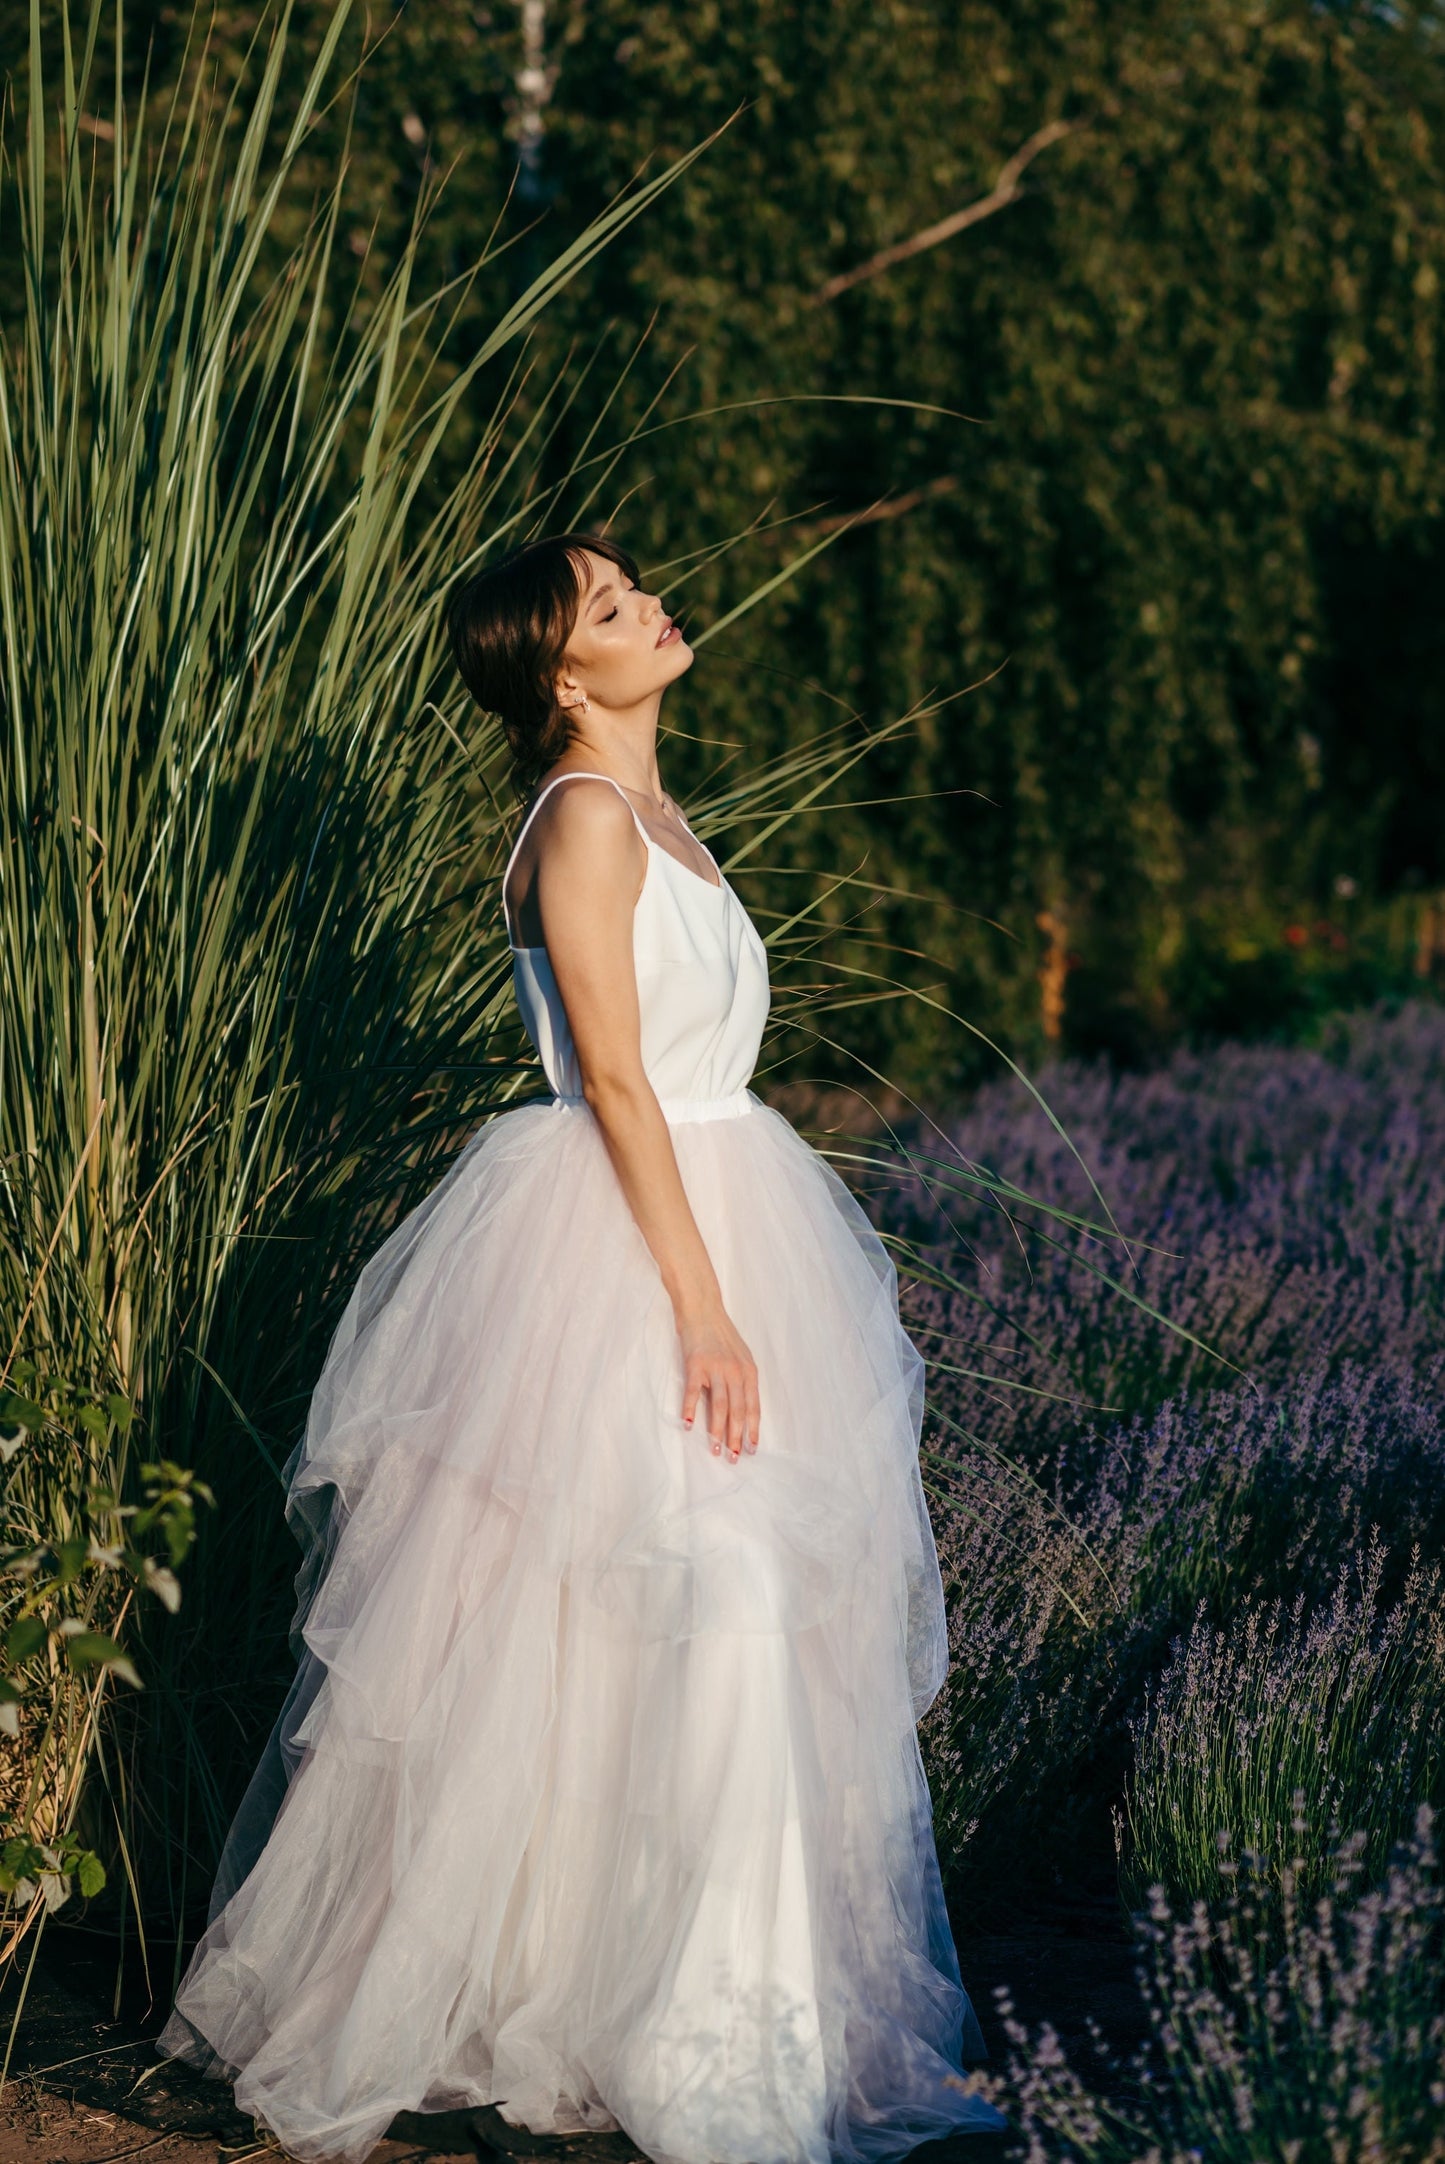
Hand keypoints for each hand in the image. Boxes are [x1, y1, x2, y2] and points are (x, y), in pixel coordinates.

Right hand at [678, 1305, 759, 1461]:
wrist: (702, 1308)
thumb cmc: (720, 1333)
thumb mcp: (740, 1356)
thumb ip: (742, 1380)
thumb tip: (742, 1408)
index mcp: (749, 1371)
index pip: (753, 1407)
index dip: (753, 1429)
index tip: (752, 1449)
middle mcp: (735, 1371)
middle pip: (738, 1410)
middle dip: (736, 1437)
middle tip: (734, 1457)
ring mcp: (715, 1367)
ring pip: (719, 1405)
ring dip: (716, 1430)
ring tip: (714, 1449)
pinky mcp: (695, 1364)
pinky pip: (693, 1392)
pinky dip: (689, 1410)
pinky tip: (688, 1425)